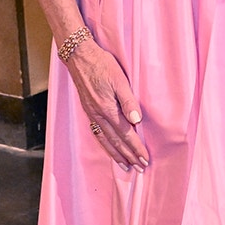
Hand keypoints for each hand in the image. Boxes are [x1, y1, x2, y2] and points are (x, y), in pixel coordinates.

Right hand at [65, 38, 147, 170]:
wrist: (79, 56)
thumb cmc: (102, 65)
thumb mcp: (119, 79)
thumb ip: (128, 101)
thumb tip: (137, 121)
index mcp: (107, 109)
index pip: (126, 133)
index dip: (136, 147)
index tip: (145, 158)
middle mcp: (98, 115)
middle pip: (116, 141)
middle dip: (129, 155)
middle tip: (140, 168)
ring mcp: (91, 114)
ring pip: (105, 140)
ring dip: (117, 154)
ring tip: (126, 166)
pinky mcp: (88, 111)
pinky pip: (97, 134)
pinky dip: (105, 145)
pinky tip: (109, 149)